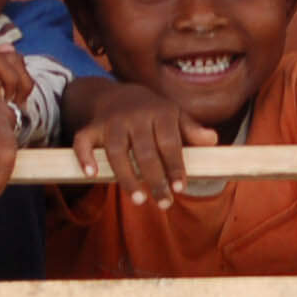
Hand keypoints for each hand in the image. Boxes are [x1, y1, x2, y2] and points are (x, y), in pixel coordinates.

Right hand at [72, 83, 214, 205]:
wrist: (118, 93)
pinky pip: (83, 141)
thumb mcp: (175, 116)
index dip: (174, 165)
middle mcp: (136, 115)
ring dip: (126, 177)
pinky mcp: (92, 126)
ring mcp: (112, 121)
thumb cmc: (154, 113)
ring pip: (116, 151)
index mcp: (161, 113)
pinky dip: (84, 156)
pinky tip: (91, 174)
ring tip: (139, 200)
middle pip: (144, 151)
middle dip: (155, 179)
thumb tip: (212, 140)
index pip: (169, 142)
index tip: (180, 188)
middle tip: (164, 203)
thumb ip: (192, 130)